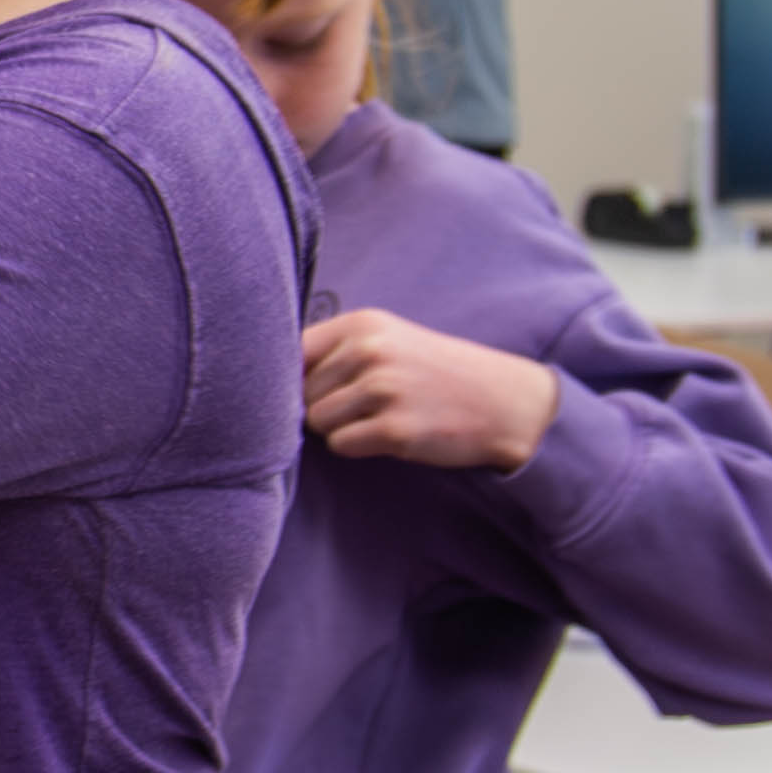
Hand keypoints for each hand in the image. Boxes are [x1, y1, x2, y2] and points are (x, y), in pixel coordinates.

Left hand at [303, 308, 562, 470]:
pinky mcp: (395, 430)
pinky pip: (341, 445)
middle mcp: (369, 352)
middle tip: (364, 408)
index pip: (291, 352)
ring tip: (376, 419)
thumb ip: (334, 351)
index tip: (314, 390)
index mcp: (362, 324)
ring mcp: (383, 390)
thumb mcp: (387, 340)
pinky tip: (387, 436)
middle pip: (301, 393)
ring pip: (317, 421)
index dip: (294, 379)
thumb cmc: (434, 372)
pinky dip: (357, 447)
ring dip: (339, 429)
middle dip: (322, 406)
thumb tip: (269, 381)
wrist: (502, 401)